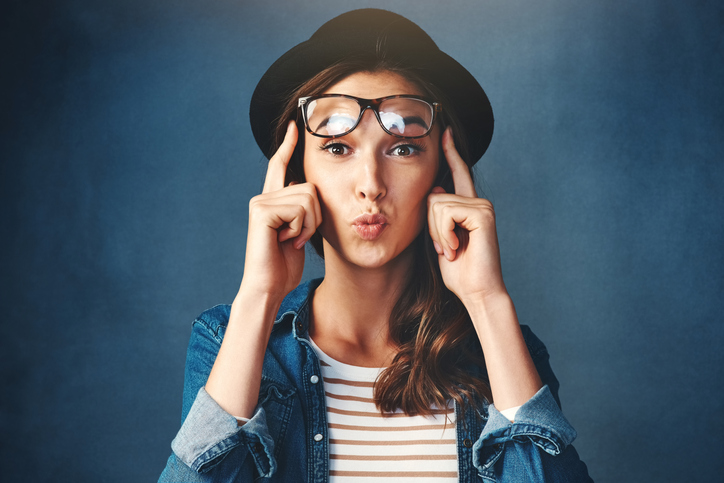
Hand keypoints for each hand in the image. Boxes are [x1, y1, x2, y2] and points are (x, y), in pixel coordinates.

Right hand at [240, 121, 321, 301]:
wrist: (268, 287)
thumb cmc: (284, 266)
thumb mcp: (300, 232)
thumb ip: (302, 210)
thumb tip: (309, 188)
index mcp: (272, 200)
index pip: (280, 165)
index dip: (288, 145)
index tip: (295, 125)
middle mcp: (263, 197)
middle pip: (311, 186)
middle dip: (316, 216)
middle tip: (299, 238)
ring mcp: (260, 203)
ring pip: (309, 197)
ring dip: (309, 225)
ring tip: (291, 241)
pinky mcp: (261, 211)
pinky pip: (299, 209)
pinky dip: (301, 229)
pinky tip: (286, 242)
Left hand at [427, 127, 506, 305]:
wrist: (477, 291)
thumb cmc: (459, 272)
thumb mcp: (441, 240)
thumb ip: (438, 216)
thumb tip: (436, 191)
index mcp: (468, 207)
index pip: (458, 174)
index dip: (451, 153)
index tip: (446, 132)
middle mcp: (478, 202)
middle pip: (433, 197)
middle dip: (430, 227)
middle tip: (447, 249)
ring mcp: (482, 206)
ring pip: (436, 205)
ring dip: (437, 233)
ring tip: (453, 250)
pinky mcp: (483, 213)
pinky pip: (446, 212)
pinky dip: (445, 234)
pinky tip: (458, 249)